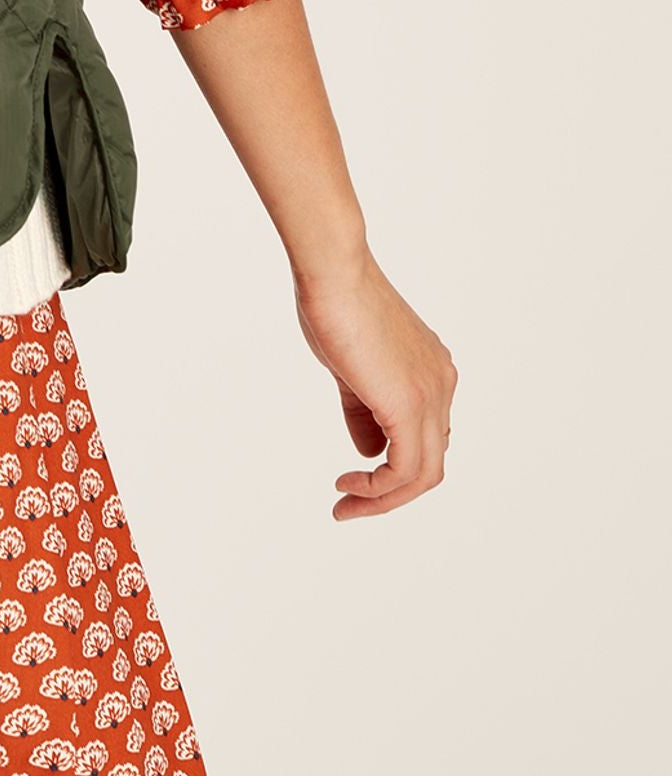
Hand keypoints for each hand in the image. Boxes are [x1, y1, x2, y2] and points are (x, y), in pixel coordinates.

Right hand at [292, 248, 456, 519]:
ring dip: (383, 499)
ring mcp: (432, 396)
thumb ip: (363, 409)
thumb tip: (369, 451)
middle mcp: (441, 385)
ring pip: (424, 475)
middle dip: (390, 490)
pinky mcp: (410, 407)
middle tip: (348, 501)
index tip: (354, 475)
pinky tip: (349, 486)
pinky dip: (378, 489)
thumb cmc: (334, 302)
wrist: (333, 271)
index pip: (424, 436)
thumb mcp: (351, 366)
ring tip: (345, 504)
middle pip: (430, 461)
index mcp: (431, 371)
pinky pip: (405, 471)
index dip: (392, 462)